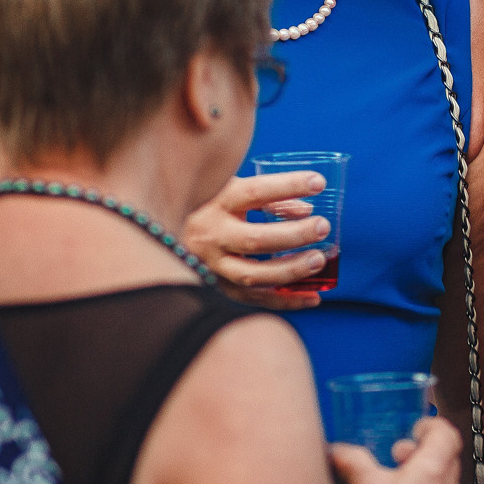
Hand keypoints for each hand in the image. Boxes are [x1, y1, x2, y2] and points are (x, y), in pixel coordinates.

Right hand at [182, 172, 333, 309]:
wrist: (159, 232)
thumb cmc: (207, 206)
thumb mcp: (231, 190)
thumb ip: (269, 199)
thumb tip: (306, 210)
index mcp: (214, 203)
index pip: (254, 193)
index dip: (288, 186)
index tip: (318, 183)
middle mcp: (210, 235)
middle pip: (256, 240)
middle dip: (295, 236)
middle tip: (323, 227)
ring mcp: (212, 265)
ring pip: (254, 275)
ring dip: (291, 270)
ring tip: (320, 260)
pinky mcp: (217, 287)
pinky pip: (254, 298)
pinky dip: (286, 300)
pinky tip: (313, 296)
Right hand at [330, 418, 461, 483]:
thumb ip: (349, 460)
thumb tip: (336, 451)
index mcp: (433, 470)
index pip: (448, 435)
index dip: (433, 426)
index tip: (417, 428)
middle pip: (447, 458)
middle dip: (424, 451)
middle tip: (400, 453)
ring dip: (423, 477)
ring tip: (395, 482)